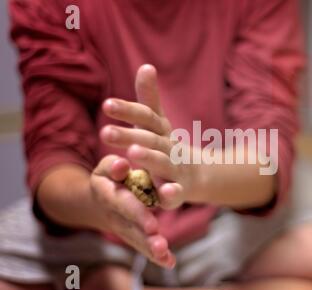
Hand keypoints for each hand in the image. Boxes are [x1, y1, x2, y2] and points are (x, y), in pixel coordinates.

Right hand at [90, 154, 175, 267]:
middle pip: (128, 226)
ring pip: (135, 239)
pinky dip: (157, 255)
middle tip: (160, 245)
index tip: (152, 225)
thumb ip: (113, 165)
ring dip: (149, 248)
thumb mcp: (107, 166)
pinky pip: (142, 245)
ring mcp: (120, 226)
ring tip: (164, 254)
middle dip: (144, 237)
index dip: (135, 212)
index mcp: (104, 191)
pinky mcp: (130, 234)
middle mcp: (111, 213)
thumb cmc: (110, 175)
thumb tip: (122, 165)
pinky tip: (169, 262)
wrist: (99, 195)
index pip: (120, 202)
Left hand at [100, 65, 201, 209]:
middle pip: (151, 139)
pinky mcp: (180, 191)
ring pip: (164, 163)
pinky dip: (172, 194)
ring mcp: (177, 169)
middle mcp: (170, 146)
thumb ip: (149, 100)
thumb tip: (146, 65)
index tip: (106, 104)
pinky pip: (176, 194)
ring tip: (133, 152)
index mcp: (161, 130)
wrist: (198, 175)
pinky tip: (164, 193)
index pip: (146, 117)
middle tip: (105, 132)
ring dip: (150, 157)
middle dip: (130, 135)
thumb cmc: (168, 147)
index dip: (127, 111)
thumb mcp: (158, 124)